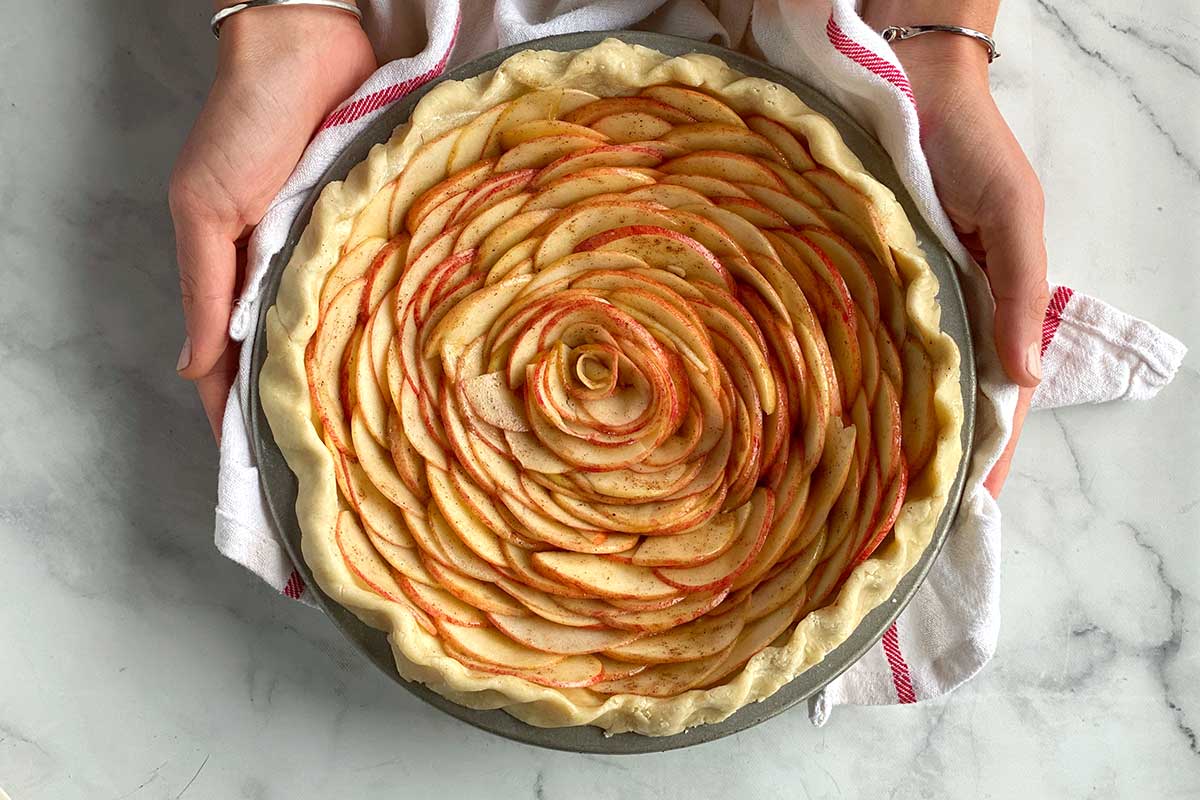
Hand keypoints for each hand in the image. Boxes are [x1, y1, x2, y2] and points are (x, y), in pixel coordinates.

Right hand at [169, 6, 374, 438]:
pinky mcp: (370, 229)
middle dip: (303, 405)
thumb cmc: (246, 122)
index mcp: (234, 270)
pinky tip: (399, 360)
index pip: (230, 360)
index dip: (239, 412)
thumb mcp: (207, 207)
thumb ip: (203, 286)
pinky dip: (381, 322)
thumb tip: (191, 366)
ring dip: (345, 371)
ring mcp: (330, 252)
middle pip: (290, 353)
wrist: (308, 49)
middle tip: (328, 464)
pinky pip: (374, 287)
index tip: (260, 467)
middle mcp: (285, 269)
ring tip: (368, 430)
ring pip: (336, 328)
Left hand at [859, 19, 1049, 494]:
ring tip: (856, 500)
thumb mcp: (1013, 213)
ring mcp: (896, 307)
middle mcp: (940, 320)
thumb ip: (1020, 289)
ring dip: (884, 439)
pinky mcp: (854, 286)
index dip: (985, 463)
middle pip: (940, 408)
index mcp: (991, 311)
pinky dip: (847, 385)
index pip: (996, 405)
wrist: (911, 90)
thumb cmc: (971, 149)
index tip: (967, 522)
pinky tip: (822, 423)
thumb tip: (1024, 376)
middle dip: (928, 467)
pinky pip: (852, 344)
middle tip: (900, 531)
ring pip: (894, 387)